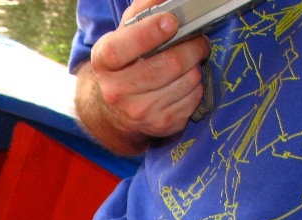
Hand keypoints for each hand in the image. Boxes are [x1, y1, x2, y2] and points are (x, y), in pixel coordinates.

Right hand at [75, 0, 210, 152]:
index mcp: (104, 62)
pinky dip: (196, 87)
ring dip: (196, 66)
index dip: (148, 33)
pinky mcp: (160, 125)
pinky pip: (194, 99)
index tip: (171, 22)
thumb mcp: (127, 32)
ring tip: (189, 62)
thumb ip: (144, 9)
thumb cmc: (128, 61)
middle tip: (197, 39)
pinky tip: (184, 83)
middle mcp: (116, 92)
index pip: (120, 49)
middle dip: (192, 47)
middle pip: (168, 65)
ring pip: (187, 81)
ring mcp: (138, 113)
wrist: (117, 109)